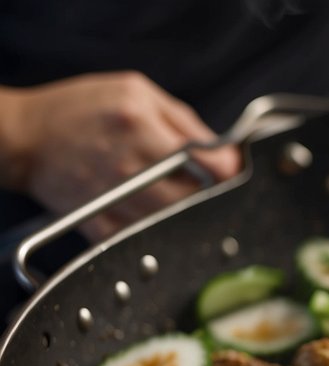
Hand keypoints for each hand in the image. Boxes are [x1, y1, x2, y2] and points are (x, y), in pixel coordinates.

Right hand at [0, 72, 239, 240]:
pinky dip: (155, 230)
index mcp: (140, 128)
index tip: (231, 169)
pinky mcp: (100, 224)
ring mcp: (115, 199)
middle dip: (208, 193)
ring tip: (175, 195)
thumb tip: (224, 151)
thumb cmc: (80, 109)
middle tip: (204, 184)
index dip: (229, 170)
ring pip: (173, 221)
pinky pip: (141, 238)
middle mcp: (129, 167)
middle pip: (194, 198)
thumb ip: (184, 121)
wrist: (25, 138)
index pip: (208, 164)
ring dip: (184, 212)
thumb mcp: (136, 92)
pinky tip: (152, 213)